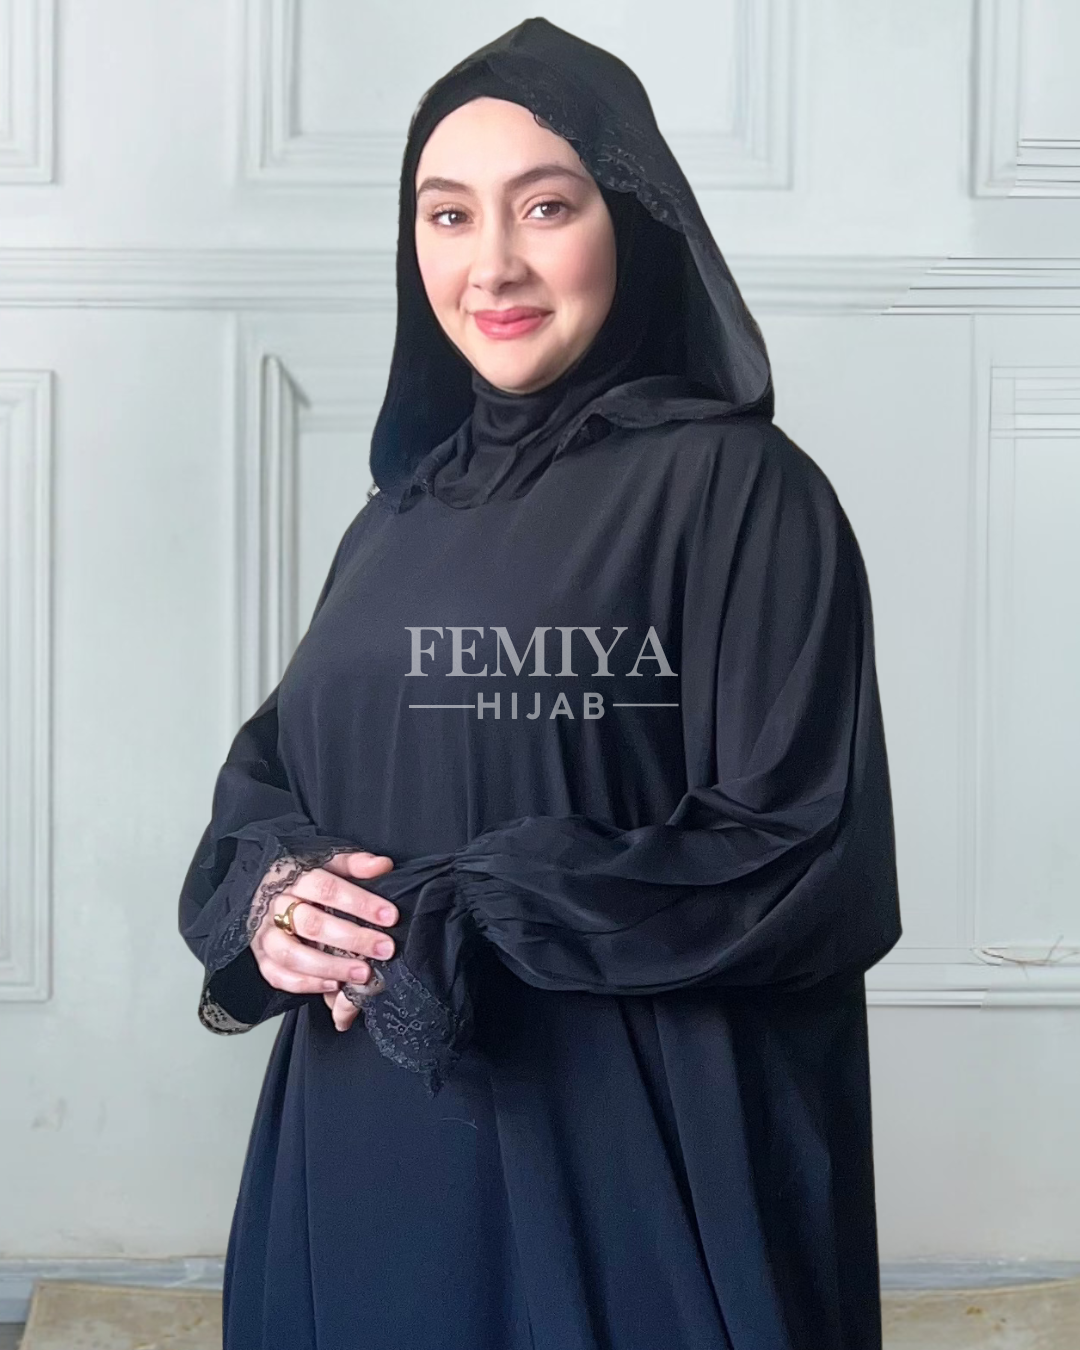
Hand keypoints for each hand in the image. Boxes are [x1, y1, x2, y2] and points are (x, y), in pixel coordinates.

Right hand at [250, 849, 396, 1032]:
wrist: (261, 889)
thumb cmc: (300, 877)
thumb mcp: (326, 863)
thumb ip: (354, 864)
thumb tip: (382, 865)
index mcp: (293, 876)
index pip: (327, 888)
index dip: (360, 903)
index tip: (389, 916)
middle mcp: (275, 905)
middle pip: (312, 924)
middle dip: (353, 938)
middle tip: (383, 948)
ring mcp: (264, 933)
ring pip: (292, 954)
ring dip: (330, 967)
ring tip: (363, 972)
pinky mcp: (261, 957)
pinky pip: (277, 976)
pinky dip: (306, 983)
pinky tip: (334, 984)